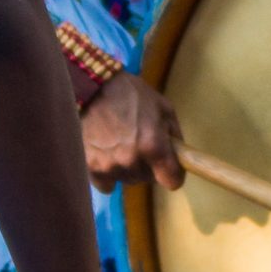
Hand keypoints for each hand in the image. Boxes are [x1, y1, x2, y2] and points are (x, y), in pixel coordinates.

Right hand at [79, 71, 183, 192]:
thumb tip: (179, 158)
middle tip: (139, 144)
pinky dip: (107, 174)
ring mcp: (110, 165)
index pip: (172, 181)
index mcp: (153, 146)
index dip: (173, 173)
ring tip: (120, 144)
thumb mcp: (163, 108)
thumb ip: (174, 135)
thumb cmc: (131, 94)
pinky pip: (106, 184)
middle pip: (148, 179)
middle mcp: (132, 160)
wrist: (91, 88)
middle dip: (148, 166)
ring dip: (127, 169)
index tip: (168, 167)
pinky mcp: (91, 167)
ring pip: (127, 180)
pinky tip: (105, 155)